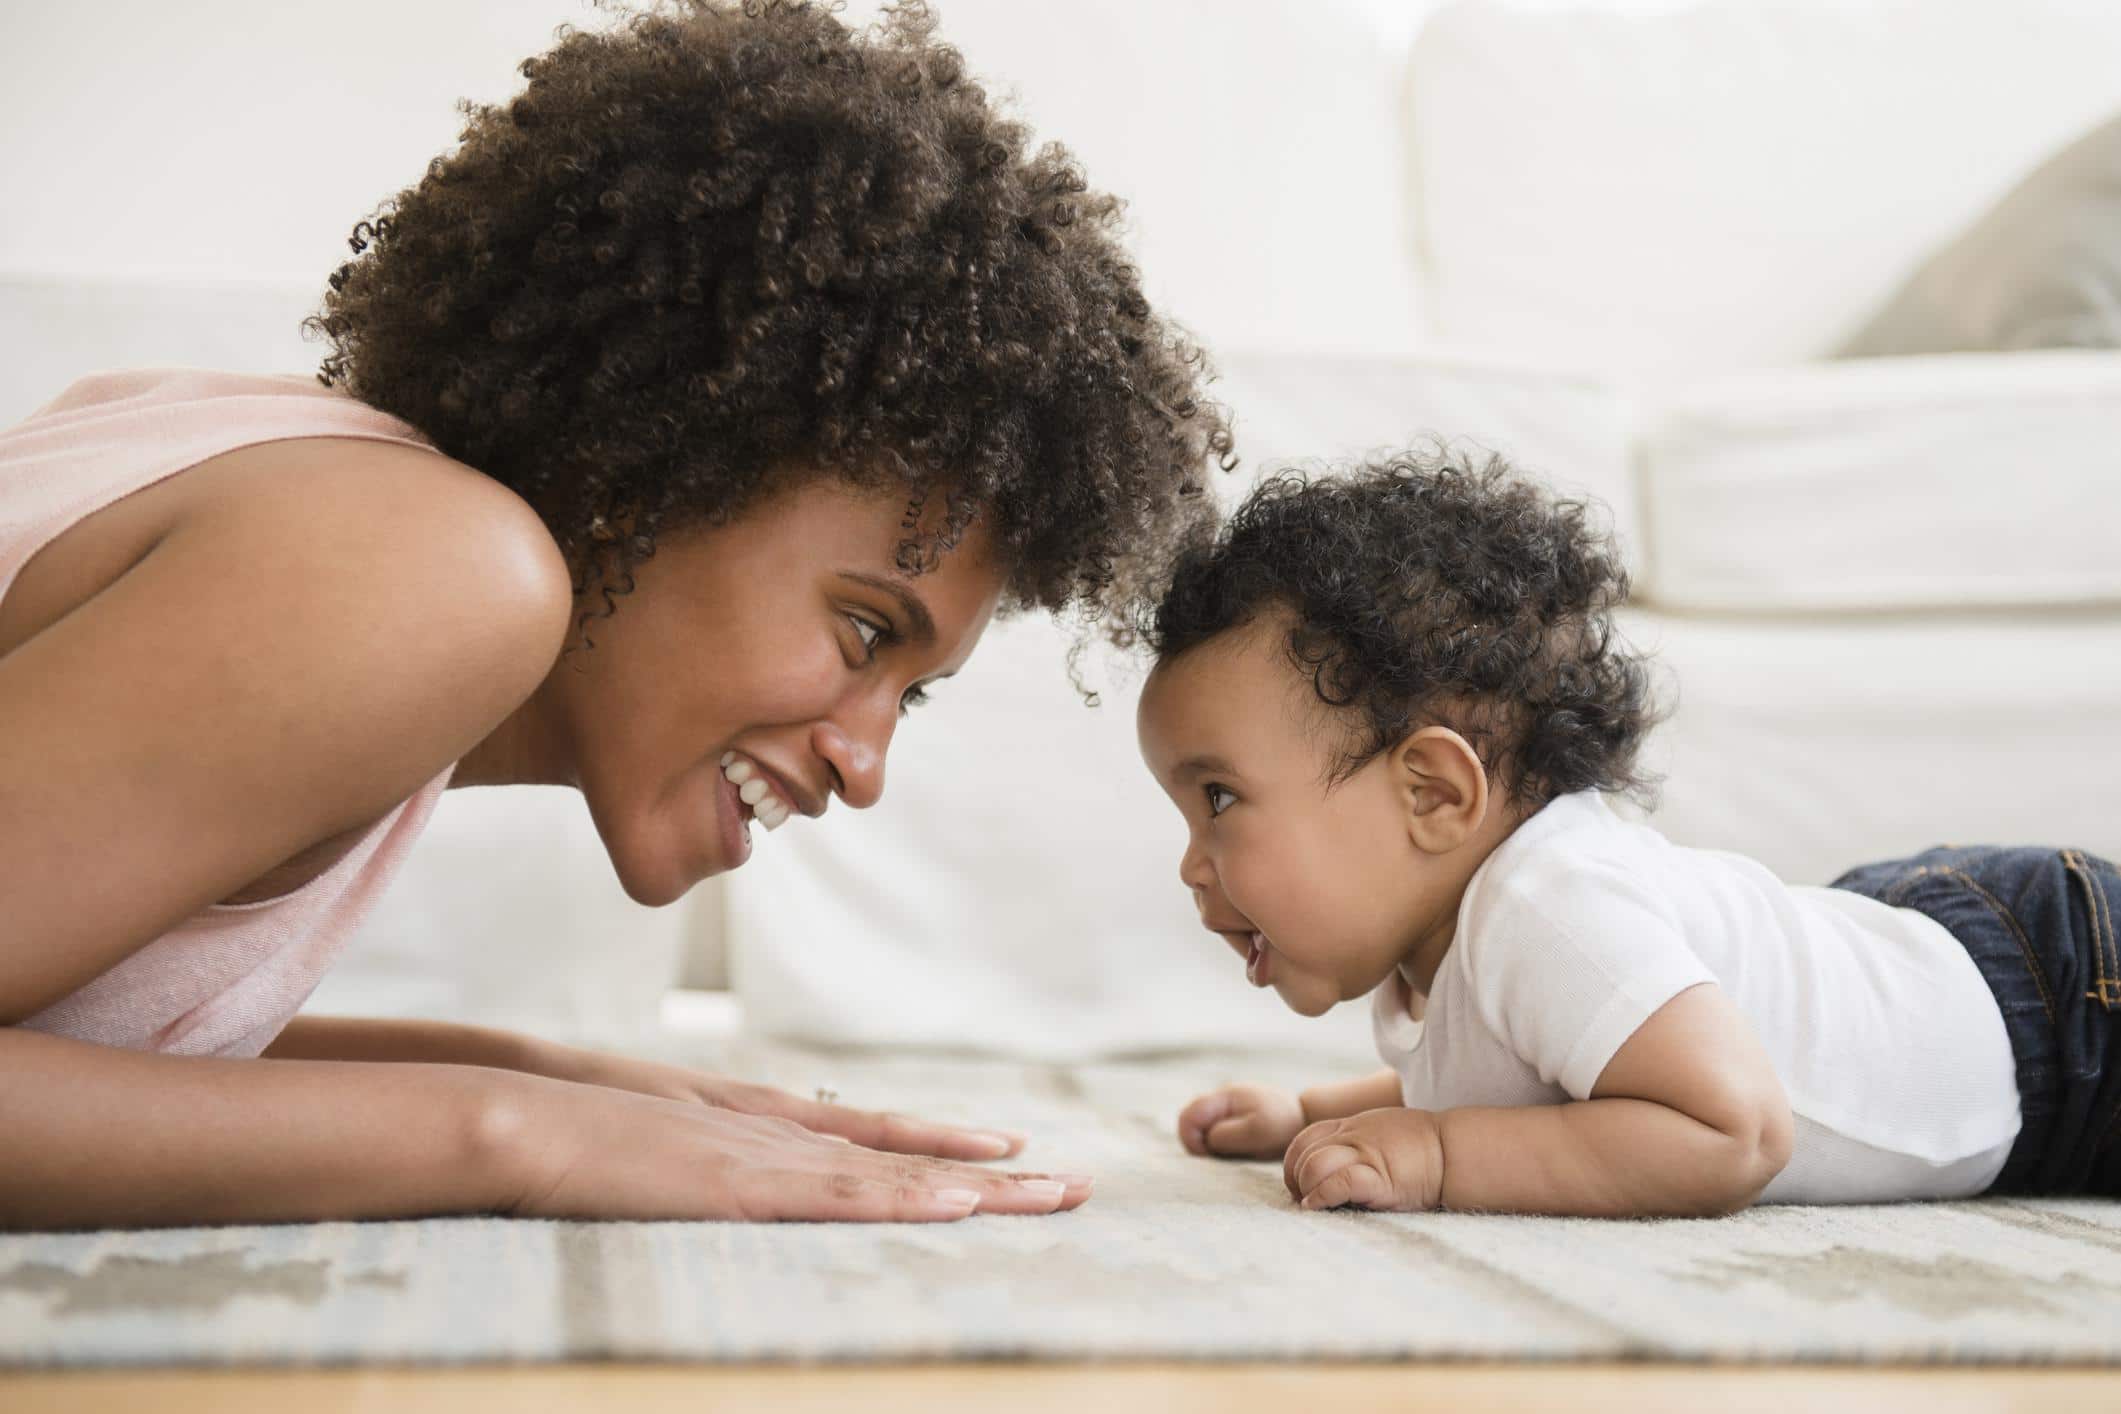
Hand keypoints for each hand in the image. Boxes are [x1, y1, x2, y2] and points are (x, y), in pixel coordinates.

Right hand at [490, 1070, 1091, 1222]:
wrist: (512, 1114)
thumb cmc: (562, 1128)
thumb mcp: (643, 1134)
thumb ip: (688, 1148)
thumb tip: (710, 1170)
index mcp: (754, 1123)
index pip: (866, 1134)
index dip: (938, 1141)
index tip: (1003, 1145)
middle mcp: (778, 1134)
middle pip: (904, 1154)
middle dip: (993, 1172)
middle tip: (1075, 1184)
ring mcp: (765, 1159)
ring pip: (895, 1176)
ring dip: (981, 1188)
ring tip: (1055, 1195)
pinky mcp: (743, 1189)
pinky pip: (842, 1199)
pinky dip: (905, 1198)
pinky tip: (961, 1204)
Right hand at [1177, 1083, 1306, 1158]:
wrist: (1304, 1119)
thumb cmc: (1283, 1125)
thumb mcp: (1257, 1131)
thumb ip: (1226, 1134)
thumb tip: (1205, 1139)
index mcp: (1224, 1097)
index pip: (1188, 1116)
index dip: (1191, 1139)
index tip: (1209, 1154)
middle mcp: (1219, 1100)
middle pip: (1189, 1122)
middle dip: (1198, 1143)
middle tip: (1222, 1156)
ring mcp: (1223, 1109)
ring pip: (1198, 1129)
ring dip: (1208, 1145)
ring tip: (1233, 1153)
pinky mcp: (1229, 1119)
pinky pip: (1211, 1133)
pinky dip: (1217, 1145)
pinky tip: (1237, 1150)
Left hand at [1283, 1107, 1444, 1211]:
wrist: (1453, 1152)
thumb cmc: (1419, 1148)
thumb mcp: (1378, 1133)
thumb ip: (1353, 1142)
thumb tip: (1329, 1161)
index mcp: (1350, 1126)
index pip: (1304, 1138)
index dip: (1293, 1162)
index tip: (1299, 1183)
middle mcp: (1353, 1137)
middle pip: (1304, 1153)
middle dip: (1296, 1180)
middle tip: (1304, 1199)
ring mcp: (1366, 1156)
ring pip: (1315, 1165)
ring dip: (1306, 1189)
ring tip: (1311, 1205)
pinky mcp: (1380, 1179)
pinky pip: (1340, 1182)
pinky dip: (1322, 1196)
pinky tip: (1318, 1206)